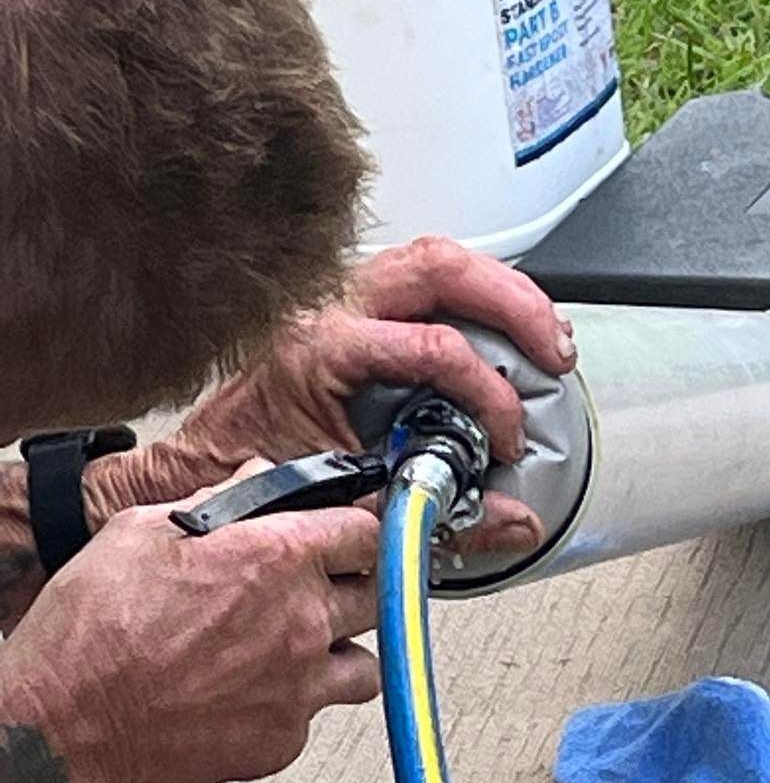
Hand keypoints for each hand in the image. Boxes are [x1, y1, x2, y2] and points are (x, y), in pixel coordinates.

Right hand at [8, 468, 380, 782]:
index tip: (354, 536)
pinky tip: (252, 694)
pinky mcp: (284, 738)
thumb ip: (219, 502)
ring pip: (364, 666)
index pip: (367, 532)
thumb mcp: (145, 531)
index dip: (361, 530)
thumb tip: (254, 481)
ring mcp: (301, 686)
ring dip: (340, 654)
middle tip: (320, 593)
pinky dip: (293, 706)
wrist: (70, 720)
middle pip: (377, 598)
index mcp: (278, 558)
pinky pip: (314, 717)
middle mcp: (303, 622)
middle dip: (354, 590)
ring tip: (297, 652)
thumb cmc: (95, 627)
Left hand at [90, 237, 574, 554]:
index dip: (486, 395)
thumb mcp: (347, 500)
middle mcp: (329, 309)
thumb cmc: (254, 478)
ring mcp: (341, 300)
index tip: (507, 441)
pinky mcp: (353, 310)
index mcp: (320, 349)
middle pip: (439, 267)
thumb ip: (434, 512)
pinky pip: (422, 280)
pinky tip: (504, 330)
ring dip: (501, 293)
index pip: (432, 349)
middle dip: (513, 306)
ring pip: (435, 261)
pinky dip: (473, 299)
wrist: (203, 469)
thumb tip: (512, 521)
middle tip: (553, 353)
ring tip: (545, 337)